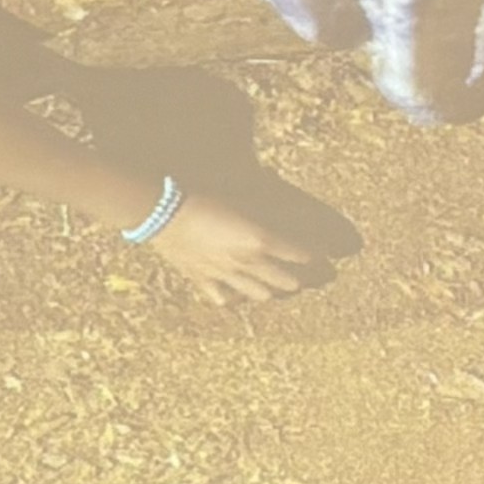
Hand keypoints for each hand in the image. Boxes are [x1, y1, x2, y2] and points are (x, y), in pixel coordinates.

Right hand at [143, 176, 335, 302]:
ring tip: (280, 286)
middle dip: (303, 278)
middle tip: (310, 275)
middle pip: (288, 282)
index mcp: (262, 239)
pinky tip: (237, 292)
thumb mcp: (241, 191)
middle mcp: (248, 263)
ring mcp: (225, 276)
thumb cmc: (200, 191)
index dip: (316, 256)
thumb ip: (265, 195)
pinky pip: (225, 298)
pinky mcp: (203, 281)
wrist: (160, 208)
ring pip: (261, 294)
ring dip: (275, 290)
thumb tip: (280, 185)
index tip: (323, 254)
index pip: (302, 255)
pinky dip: (234, 296)